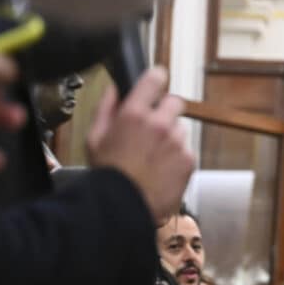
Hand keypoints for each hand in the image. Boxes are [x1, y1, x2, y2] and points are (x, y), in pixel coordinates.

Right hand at [86, 66, 195, 221]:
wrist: (125, 205)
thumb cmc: (108, 172)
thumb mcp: (95, 137)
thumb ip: (106, 108)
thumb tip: (116, 89)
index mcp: (134, 113)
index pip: (155, 80)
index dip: (156, 78)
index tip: (157, 80)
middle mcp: (160, 124)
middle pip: (175, 102)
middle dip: (166, 110)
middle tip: (155, 125)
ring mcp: (177, 142)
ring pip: (180, 129)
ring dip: (171, 136)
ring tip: (154, 155)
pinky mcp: (189, 160)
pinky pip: (186, 150)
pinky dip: (177, 156)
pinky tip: (162, 168)